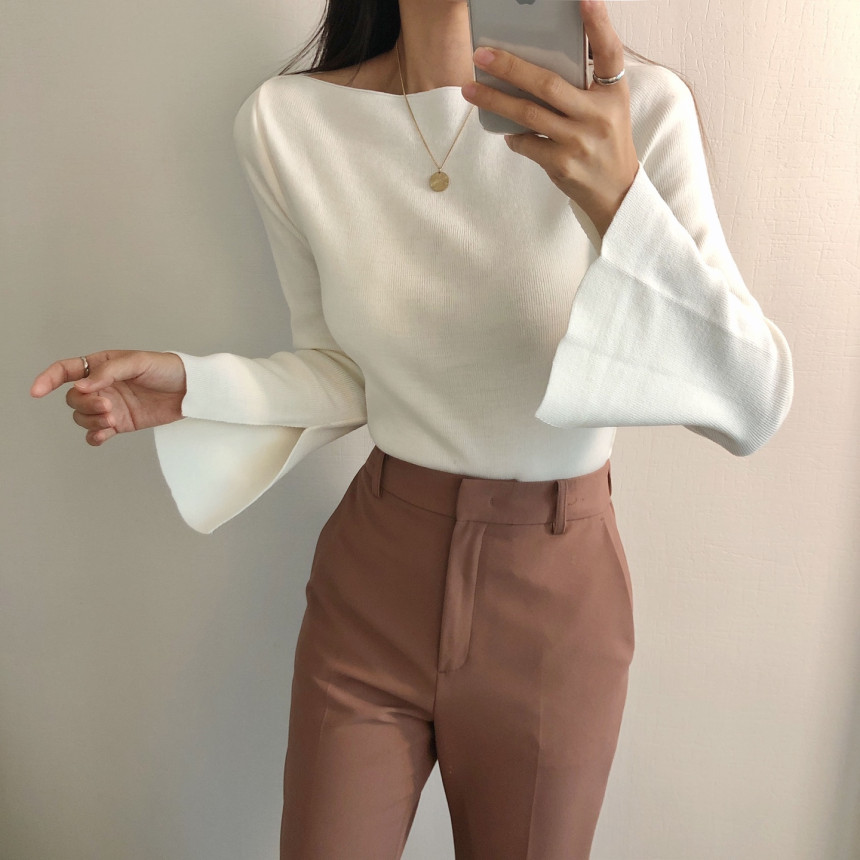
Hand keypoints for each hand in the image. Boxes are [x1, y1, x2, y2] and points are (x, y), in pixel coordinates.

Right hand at [30, 350, 186, 446]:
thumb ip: (109, 372)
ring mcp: (110, 406)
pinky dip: (96, 436)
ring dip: (91, 420)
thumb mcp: (138, 362)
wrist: (190, 390)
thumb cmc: (166, 369)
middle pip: (73, 399)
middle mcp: (101, 386)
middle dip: (85, 405)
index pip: (66, 370)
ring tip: (112, 417)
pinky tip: (104, 434)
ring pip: (82, 418)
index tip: (37, 391)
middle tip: (108, 405)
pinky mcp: (121, 423)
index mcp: (101, 365)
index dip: (48, 379)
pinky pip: (97, 433)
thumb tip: (83, 386)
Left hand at [462, 0, 638, 237]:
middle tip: (481, 54)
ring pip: (528, 114)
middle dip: (511, 67)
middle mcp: (598, 115)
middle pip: (549, 84)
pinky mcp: (562, 164)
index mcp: (613, 93)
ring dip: (494, 100)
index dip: (598, 24)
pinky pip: (525, 143)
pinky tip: (505, 131)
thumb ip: (583, 85)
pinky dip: (512, 135)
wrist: (614, 191)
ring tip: (470, 88)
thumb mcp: (607, 107)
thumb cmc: (604, 141)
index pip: (609, 53)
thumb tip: (534, 61)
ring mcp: (579, 141)